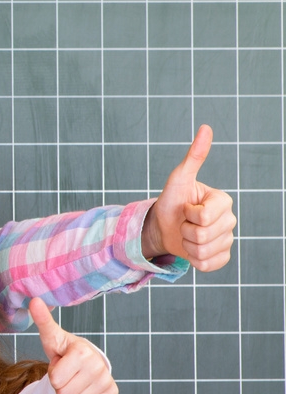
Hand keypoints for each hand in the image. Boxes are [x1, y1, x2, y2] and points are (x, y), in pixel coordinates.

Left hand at [30, 298, 117, 393]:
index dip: (54, 374)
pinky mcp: (112, 392)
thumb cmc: (64, 350)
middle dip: (60, 387)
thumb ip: (43, 321)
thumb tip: (34, 300)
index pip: (55, 380)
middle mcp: (98, 365)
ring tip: (74, 380)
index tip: (60, 364)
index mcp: (82, 352)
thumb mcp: (51, 337)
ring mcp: (107, 380)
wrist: (86, 362)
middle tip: (67, 374)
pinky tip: (84, 390)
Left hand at [140, 125, 235, 270]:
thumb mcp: (179, 179)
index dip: (189, 215)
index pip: (205, 217)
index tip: (186, 208)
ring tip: (185, 234)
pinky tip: (191, 248)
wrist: (162, 226)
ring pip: (204, 251)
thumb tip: (205, 128)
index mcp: (223, 201)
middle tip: (183, 222)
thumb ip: (194, 156)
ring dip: (187, 245)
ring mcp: (226, 239)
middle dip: (185, 231)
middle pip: (205, 236)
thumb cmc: (171, 201)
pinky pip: (208, 265)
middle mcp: (229, 220)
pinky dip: (194, 260)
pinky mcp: (220, 257)